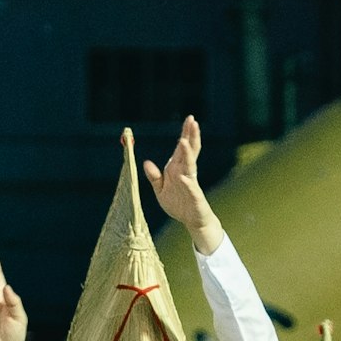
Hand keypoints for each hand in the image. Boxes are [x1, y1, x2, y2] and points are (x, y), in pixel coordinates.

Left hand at [144, 117, 225, 252]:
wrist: (193, 221)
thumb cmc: (179, 204)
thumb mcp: (160, 190)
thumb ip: (154, 176)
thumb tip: (145, 162)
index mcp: (177, 169)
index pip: (182, 148)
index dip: (186, 133)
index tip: (189, 119)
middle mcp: (186, 173)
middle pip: (189, 151)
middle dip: (191, 136)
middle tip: (192, 120)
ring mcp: (191, 184)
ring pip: (190, 165)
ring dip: (187, 153)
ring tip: (184, 141)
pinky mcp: (194, 197)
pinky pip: (190, 188)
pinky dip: (187, 182)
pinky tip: (184, 177)